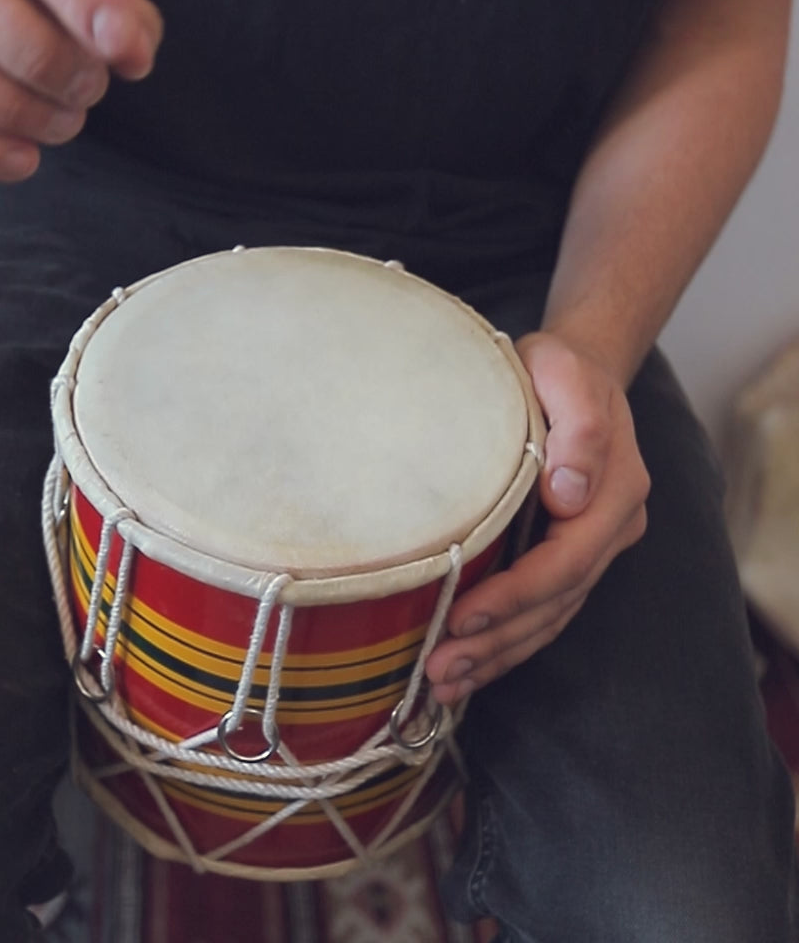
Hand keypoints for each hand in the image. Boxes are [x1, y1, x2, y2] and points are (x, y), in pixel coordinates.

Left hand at [424, 331, 649, 704]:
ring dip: (497, 655)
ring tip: (444, 684)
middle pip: (554, 604)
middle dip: (496, 641)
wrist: (575, 371)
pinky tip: (469, 665)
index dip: (515, 596)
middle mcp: (608, 528)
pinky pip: (541, 610)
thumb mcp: (566, 374)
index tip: (462, 618)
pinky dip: (506, 641)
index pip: (565, 562)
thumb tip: (570, 495)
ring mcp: (591, 547)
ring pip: (548, 618)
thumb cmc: (560, 370)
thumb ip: (581, 429)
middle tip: (439, 671)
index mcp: (614, 493)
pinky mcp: (566, 555)